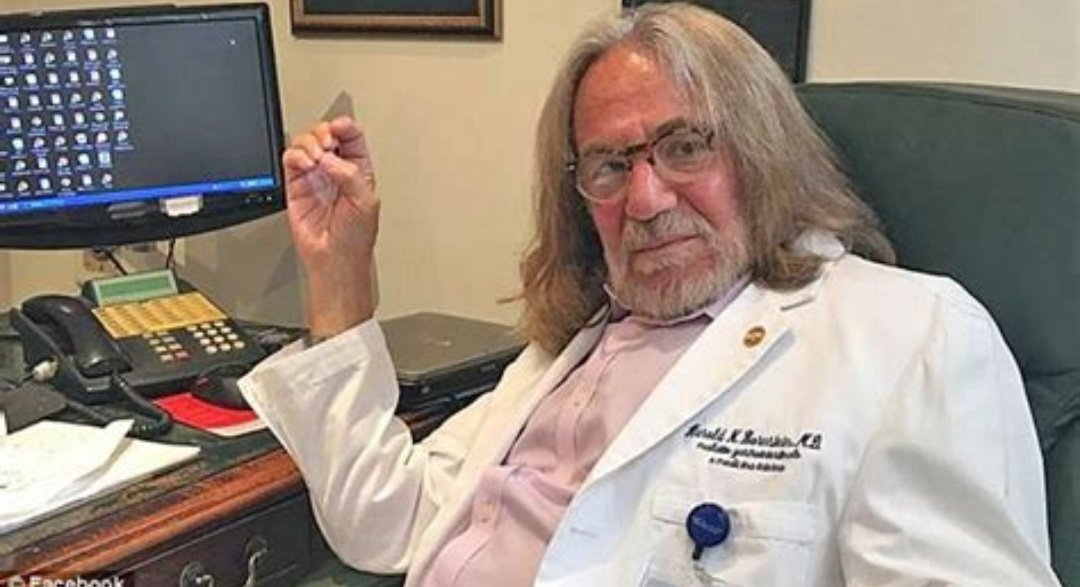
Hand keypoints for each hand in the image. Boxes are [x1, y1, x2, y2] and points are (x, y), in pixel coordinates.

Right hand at [282, 117, 378, 335]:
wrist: (335, 260)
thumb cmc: (355, 237)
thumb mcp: (365, 201)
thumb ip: (349, 174)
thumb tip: (329, 157)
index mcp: (357, 170)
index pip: (351, 137)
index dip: (345, 126)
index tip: (340, 127)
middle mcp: (335, 170)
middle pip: (326, 134)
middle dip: (325, 132)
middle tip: (328, 144)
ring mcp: (315, 176)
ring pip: (306, 143)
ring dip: (310, 142)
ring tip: (317, 158)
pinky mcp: (296, 186)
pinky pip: (291, 160)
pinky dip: (296, 155)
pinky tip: (306, 166)